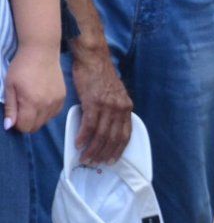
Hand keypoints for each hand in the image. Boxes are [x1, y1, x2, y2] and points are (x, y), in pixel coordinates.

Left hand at [3, 44, 64, 134]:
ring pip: (46, 121)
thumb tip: (9, 126)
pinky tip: (41, 101)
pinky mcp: (63, 97)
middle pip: (36, 127)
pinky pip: (54, 113)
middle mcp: (47, 105)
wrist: (42, 52)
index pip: (25, 127)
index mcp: (32, 103)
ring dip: (37, 117)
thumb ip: (10, 108)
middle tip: (21, 108)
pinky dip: (46, 112)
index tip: (14, 113)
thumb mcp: (9, 87)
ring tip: (31, 102)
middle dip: (26, 122)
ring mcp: (57, 101)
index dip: (16, 124)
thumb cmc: (21, 67)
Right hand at [70, 43, 132, 166]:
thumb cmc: (101, 76)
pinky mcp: (93, 102)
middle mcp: (120, 108)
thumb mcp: (114, 94)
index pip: (126, 134)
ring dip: (92, 148)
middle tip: (96, 163)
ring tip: (85, 158)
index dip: (119, 149)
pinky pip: (89, 124)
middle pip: (113, 137)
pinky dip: (84, 136)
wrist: (93, 59)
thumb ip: (113, 110)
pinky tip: (78, 144)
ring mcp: (107, 105)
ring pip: (101, 133)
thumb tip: (106, 127)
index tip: (112, 160)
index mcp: (126, 107)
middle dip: (105, 153)